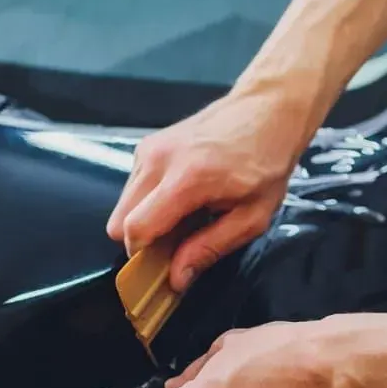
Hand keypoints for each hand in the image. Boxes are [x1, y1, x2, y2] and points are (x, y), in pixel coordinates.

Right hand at [106, 88, 313, 291]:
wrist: (266, 109)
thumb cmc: (267, 161)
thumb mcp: (252, 216)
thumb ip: (209, 248)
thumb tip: (176, 279)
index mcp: (187, 179)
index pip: (136, 229)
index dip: (144, 257)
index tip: (164, 266)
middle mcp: (159, 160)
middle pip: (119, 222)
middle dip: (143, 240)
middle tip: (177, 243)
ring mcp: (148, 149)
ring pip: (123, 206)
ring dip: (146, 219)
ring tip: (184, 216)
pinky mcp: (146, 145)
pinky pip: (132, 188)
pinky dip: (149, 200)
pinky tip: (180, 196)